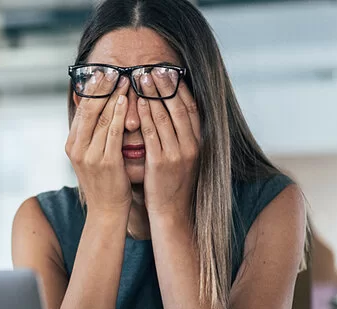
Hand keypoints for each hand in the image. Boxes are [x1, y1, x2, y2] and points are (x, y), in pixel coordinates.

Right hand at [65, 74, 131, 214]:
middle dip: (102, 88)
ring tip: (125, 79)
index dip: (92, 89)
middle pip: (89, 110)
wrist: (106, 211)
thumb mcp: (91, 156)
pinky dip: (120, 114)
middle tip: (114, 69)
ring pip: (102, 118)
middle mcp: (77, 148)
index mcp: (71, 145)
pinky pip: (113, 132)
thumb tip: (95, 109)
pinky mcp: (106, 162)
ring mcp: (90, 156)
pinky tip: (127, 100)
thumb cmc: (103, 182)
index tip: (102, 72)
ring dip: (114, 96)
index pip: (81, 110)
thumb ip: (91, 134)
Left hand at [136, 68, 200, 220]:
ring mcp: (178, 153)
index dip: (180, 88)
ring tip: (142, 77)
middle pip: (179, 107)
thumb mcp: (182, 157)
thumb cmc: (172, 184)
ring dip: (153, 94)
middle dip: (165, 85)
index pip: (191, 107)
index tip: (170, 71)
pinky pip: (152, 133)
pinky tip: (138, 102)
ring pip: (165, 117)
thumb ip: (179, 136)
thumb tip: (172, 113)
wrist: (172, 213)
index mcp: (198, 142)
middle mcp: (191, 145)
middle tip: (153, 67)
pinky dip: (146, 115)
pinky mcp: (162, 162)